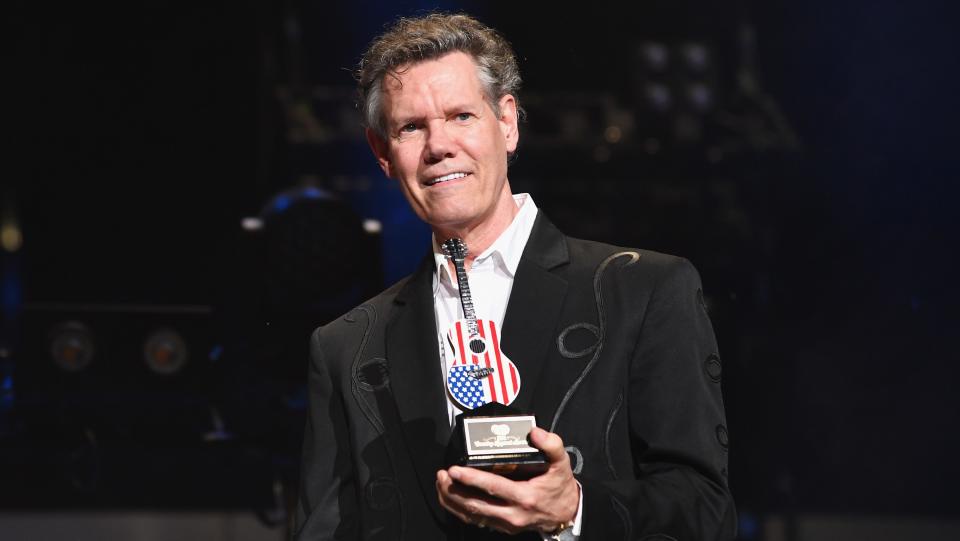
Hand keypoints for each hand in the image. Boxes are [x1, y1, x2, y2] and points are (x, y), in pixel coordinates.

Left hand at [435, 427, 578, 534]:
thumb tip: (534, 432)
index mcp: (525, 497)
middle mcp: (513, 513)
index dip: (472, 478)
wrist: (567, 513)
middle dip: (454, 490)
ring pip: (472, 515)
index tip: (454, 469)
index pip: (493, 487)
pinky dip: (460, 510)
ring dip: (453, 501)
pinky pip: (476, 521)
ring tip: (441, 484)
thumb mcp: (561, 462)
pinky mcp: (502, 527)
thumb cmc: (560, 486)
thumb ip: (551, 444)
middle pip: (476, 504)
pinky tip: (451, 498)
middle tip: (442, 475)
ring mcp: (506, 524)